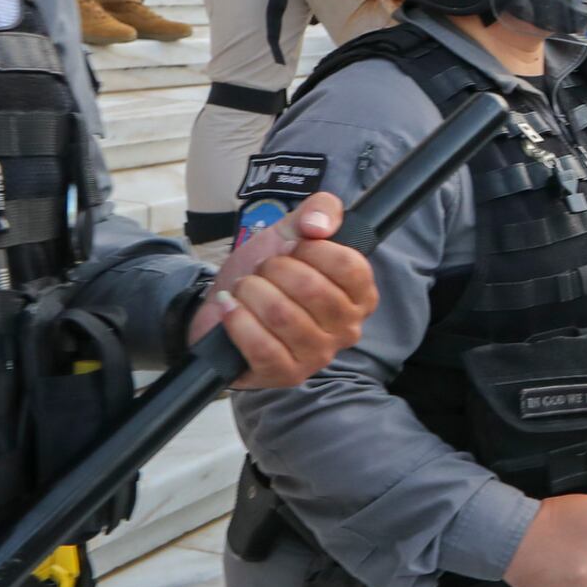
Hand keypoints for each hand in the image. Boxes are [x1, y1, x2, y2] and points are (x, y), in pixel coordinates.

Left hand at [190, 192, 380, 388]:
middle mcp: (347, 329)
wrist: (226, 304)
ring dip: (252, 292)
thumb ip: (320, 211)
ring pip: (281, 315)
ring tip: (246, 290)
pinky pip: (261, 345)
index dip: (312, 250)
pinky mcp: (285, 375)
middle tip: (263, 271)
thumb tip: (318, 226)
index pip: (350, 266)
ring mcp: (317, 356)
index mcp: (360, 295)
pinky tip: (231, 308)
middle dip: (274, 270)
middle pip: (312, 289)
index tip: (293, 249)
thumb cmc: (268, 274)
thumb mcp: (292, 231)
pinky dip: (238, 319)